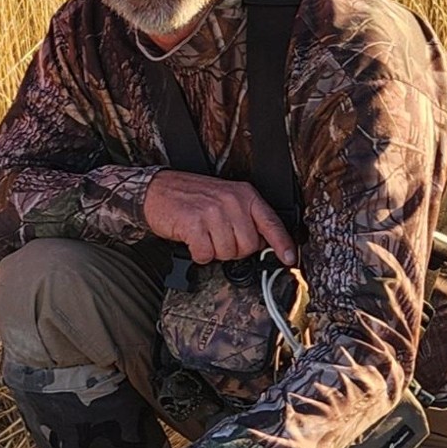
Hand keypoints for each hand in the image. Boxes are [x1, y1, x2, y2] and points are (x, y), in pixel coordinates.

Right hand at [141, 171, 295, 265]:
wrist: (156, 189)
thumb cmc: (189, 196)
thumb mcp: (224, 198)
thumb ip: (245, 217)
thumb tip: (261, 243)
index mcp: (244, 194)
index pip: (271, 222)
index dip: (283, 244)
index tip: (290, 258)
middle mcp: (232, 201)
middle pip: (249, 246)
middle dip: (234, 250)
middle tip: (219, 239)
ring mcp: (213, 211)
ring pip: (228, 252)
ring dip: (214, 252)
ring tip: (204, 237)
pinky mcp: (194, 223)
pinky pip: (206, 254)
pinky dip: (199, 254)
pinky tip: (193, 241)